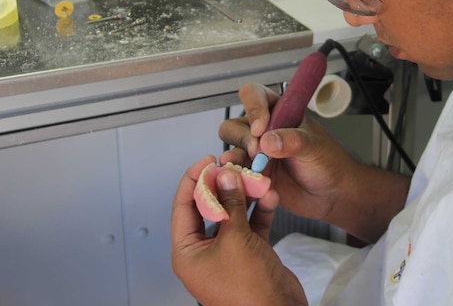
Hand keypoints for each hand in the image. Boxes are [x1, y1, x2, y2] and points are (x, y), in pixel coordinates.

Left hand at [171, 155, 307, 305]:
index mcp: (187, 253)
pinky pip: (251, 226)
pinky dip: (259, 211)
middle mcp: (204, 253)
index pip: (183, 207)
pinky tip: (269, 197)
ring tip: (256, 178)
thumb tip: (225, 176)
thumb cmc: (248, 292)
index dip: (194, 180)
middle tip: (233, 167)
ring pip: (232, 215)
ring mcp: (228, 253)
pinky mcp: (250, 254)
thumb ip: (231, 205)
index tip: (208, 161)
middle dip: (223, 186)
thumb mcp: (235, 240)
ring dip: (245, 197)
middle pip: (208, 208)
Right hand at [219, 83, 361, 223]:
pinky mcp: (253, 176)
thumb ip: (293, 141)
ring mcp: (255, 154)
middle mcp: (262, 131)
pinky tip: (253, 184)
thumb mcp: (315, 146)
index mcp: (278, 112)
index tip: (261, 127)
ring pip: (230, 150)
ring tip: (252, 170)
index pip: (254, 95)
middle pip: (233, 126)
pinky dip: (240, 178)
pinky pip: (236, 174)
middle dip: (243, 139)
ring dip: (236, 159)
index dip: (253, 108)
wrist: (331, 194)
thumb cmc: (327, 161)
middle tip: (257, 153)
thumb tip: (267, 140)